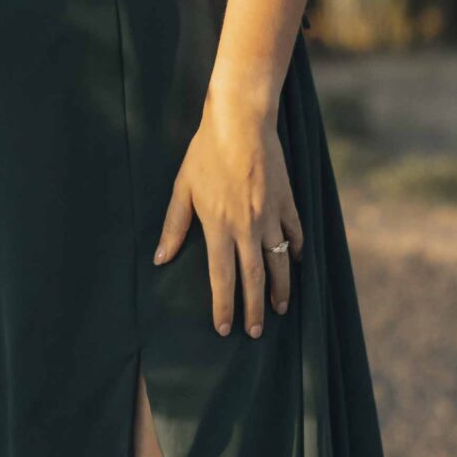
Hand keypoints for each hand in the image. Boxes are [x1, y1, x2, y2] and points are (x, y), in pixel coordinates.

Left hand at [156, 109, 303, 337]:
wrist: (241, 124)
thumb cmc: (206, 153)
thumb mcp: (182, 188)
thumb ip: (174, 225)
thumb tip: (161, 258)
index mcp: (219, 227)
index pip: (222, 278)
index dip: (223, 306)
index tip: (225, 329)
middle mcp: (248, 228)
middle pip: (254, 279)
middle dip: (255, 309)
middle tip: (257, 333)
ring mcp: (271, 216)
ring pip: (279, 263)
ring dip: (281, 289)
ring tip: (281, 309)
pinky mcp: (287, 201)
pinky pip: (295, 233)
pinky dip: (295, 250)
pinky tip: (294, 262)